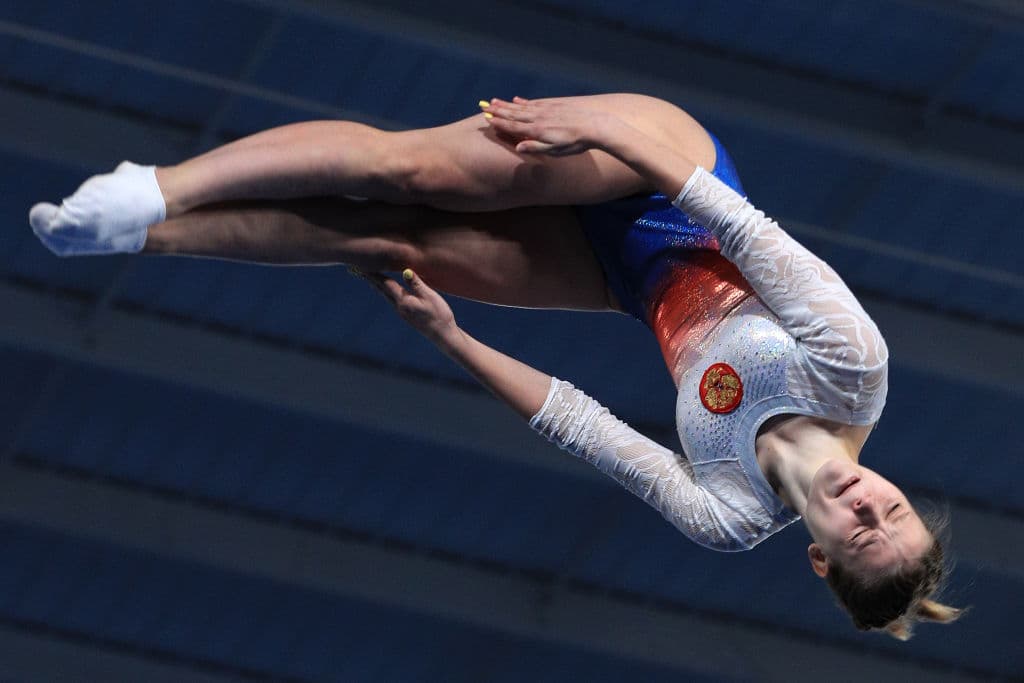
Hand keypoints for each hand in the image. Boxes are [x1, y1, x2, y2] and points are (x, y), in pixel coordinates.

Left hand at [357, 268, 460, 346]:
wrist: (443, 335)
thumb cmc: (439, 315)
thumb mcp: (430, 297)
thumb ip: (417, 284)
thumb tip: (405, 271)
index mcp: (403, 301)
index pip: (385, 283)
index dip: (373, 273)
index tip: (361, 266)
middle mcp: (399, 307)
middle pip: (381, 289)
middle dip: (370, 278)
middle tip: (357, 269)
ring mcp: (402, 312)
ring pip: (385, 295)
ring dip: (376, 285)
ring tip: (369, 277)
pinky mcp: (406, 315)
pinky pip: (391, 300)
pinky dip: (385, 291)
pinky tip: (386, 290)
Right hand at [482, 96, 612, 155]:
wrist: (595, 126)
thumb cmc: (575, 144)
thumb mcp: (555, 151)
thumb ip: (536, 148)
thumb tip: (518, 147)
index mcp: (537, 131)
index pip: (513, 126)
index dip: (499, 123)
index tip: (487, 119)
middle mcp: (539, 118)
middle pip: (514, 114)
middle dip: (498, 111)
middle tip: (483, 107)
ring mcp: (546, 110)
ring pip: (522, 107)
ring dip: (507, 105)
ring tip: (494, 101)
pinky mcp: (555, 106)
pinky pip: (534, 103)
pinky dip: (523, 101)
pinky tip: (517, 99)